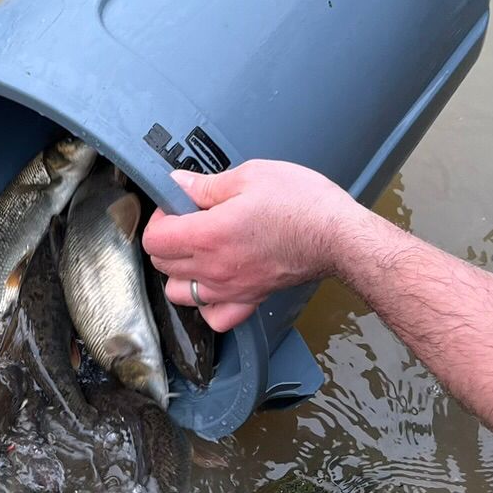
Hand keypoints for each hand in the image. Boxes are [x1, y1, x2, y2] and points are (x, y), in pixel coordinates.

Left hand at [141, 162, 361, 330]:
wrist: (337, 236)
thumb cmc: (301, 203)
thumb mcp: (250, 176)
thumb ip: (206, 185)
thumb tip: (177, 183)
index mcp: (208, 235)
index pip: (154, 239)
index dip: (159, 219)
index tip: (176, 207)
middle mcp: (214, 268)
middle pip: (163, 265)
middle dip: (167, 241)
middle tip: (189, 220)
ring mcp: (230, 289)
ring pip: (180, 294)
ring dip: (180, 273)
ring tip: (199, 251)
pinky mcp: (250, 299)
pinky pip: (214, 317)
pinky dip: (207, 305)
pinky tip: (215, 283)